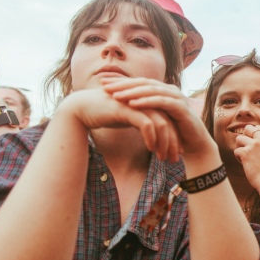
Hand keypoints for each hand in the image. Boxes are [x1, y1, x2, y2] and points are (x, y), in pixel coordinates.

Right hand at [59, 85, 180, 160]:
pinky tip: (151, 149)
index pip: (170, 120)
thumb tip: (155, 135)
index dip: (175, 137)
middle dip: (174, 142)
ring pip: (161, 123)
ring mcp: (137, 103)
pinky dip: (151, 137)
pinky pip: (147, 124)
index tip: (177, 152)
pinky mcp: (128, 108)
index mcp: (149, 102)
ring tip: (163, 158)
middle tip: (175, 159)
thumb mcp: (129, 118)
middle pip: (170, 122)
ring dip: (164, 142)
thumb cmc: (106, 114)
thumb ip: (143, 122)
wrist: (81, 108)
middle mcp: (146, 101)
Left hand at [102, 77, 214, 158]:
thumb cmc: (173, 132)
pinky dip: (147, 101)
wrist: (194, 144)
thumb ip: (143, 110)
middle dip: (123, 84)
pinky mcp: (182, 108)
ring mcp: (177, 98)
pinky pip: (162, 102)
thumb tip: (121, 106)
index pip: (139, 83)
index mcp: (162, 91)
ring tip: (116, 95)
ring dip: (132, 92)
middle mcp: (169, 90)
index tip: (102, 83)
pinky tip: (133, 103)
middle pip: (143, 83)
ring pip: (152, 90)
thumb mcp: (154, 118)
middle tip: (105, 86)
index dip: (121, 82)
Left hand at [233, 124, 259, 192]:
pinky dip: (238, 158)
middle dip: (244, 137)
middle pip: (247, 128)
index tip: (253, 146)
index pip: (257, 128)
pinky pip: (236, 150)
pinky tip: (245, 163)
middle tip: (247, 149)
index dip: (252, 136)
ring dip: (240, 148)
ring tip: (245, 157)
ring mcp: (254, 145)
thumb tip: (248, 137)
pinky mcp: (245, 152)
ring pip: (239, 138)